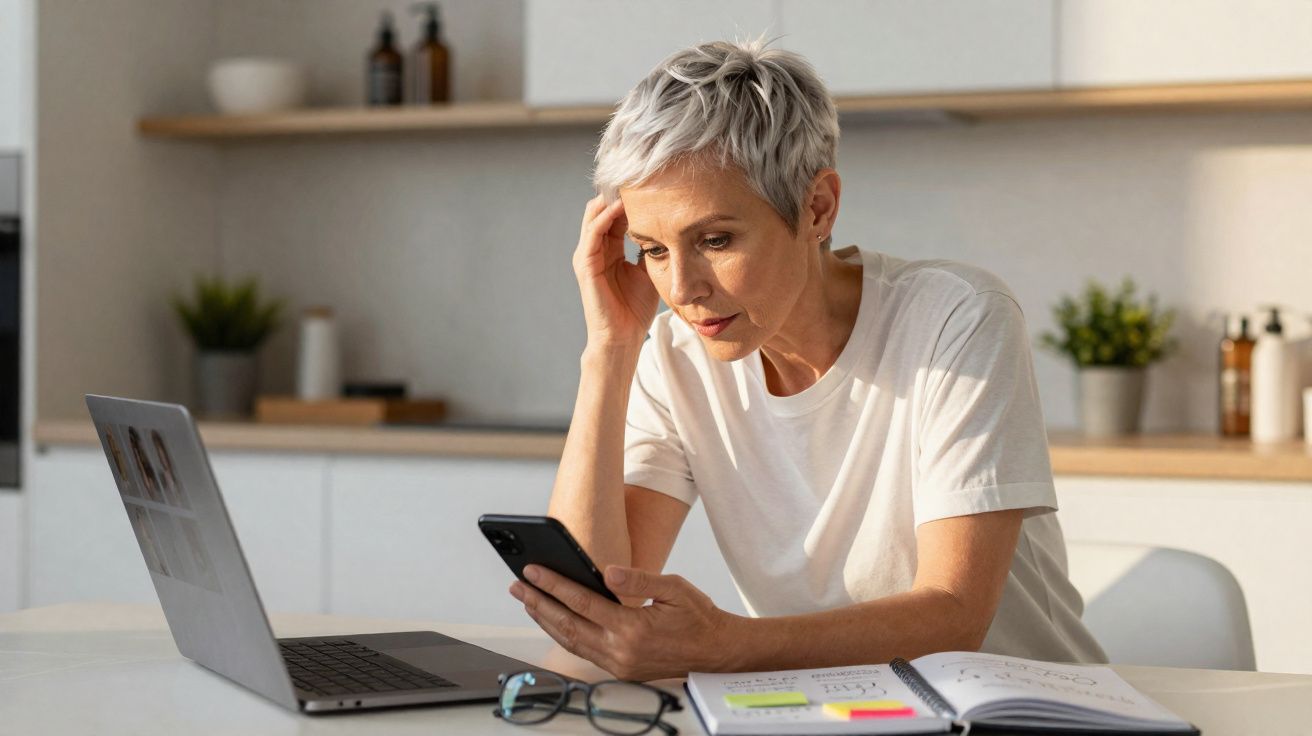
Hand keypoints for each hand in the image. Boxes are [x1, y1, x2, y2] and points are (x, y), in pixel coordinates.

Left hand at [510, 563, 739, 680]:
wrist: (716, 652)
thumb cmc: (698, 618)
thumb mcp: (675, 589)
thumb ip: (639, 580)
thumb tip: (607, 571)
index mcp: (632, 629)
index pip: (582, 603)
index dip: (553, 585)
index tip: (533, 571)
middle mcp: (620, 651)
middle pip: (567, 625)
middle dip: (538, 603)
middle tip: (517, 586)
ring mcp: (618, 664)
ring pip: (571, 641)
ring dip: (546, 620)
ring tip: (528, 601)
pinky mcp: (620, 669)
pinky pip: (583, 651)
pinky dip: (564, 634)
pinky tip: (554, 621)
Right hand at [572, 195, 660, 351]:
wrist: (624, 337)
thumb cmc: (636, 308)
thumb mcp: (650, 270)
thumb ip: (653, 248)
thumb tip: (670, 227)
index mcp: (609, 249)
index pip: (617, 214)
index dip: (631, 198)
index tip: (651, 181)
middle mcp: (595, 249)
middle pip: (604, 208)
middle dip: (620, 191)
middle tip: (640, 173)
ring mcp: (587, 256)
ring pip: (595, 215)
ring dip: (611, 198)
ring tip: (630, 182)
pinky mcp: (585, 265)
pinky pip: (593, 233)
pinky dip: (605, 217)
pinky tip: (621, 205)